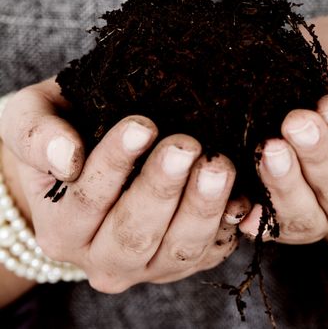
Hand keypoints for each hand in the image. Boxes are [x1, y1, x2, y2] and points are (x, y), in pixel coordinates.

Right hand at [1, 78, 245, 293]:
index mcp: (61, 228)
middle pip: (135, 232)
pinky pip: (211, 250)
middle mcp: (102, 257)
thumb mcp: (31, 118)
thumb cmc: (60, 127)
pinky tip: (241, 193)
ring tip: (218, 164)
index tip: (141, 125)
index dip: (115, 163)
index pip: (88, 199)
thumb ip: (38, 136)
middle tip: (186, 145)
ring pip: (177, 247)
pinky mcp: (185, 259)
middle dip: (162, 187)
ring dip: (202, 207)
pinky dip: (228, 224)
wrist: (85, 153)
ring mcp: (148, 264)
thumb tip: (67, 158)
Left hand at [239, 16, 327, 261]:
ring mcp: (326, 212)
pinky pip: (275, 226)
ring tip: (270, 150)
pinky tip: (243, 209)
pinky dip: (259, 219)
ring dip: (286, 185)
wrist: (317, 68)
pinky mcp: (288, 216)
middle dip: (317, 154)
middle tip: (294, 122)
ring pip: (309, 214)